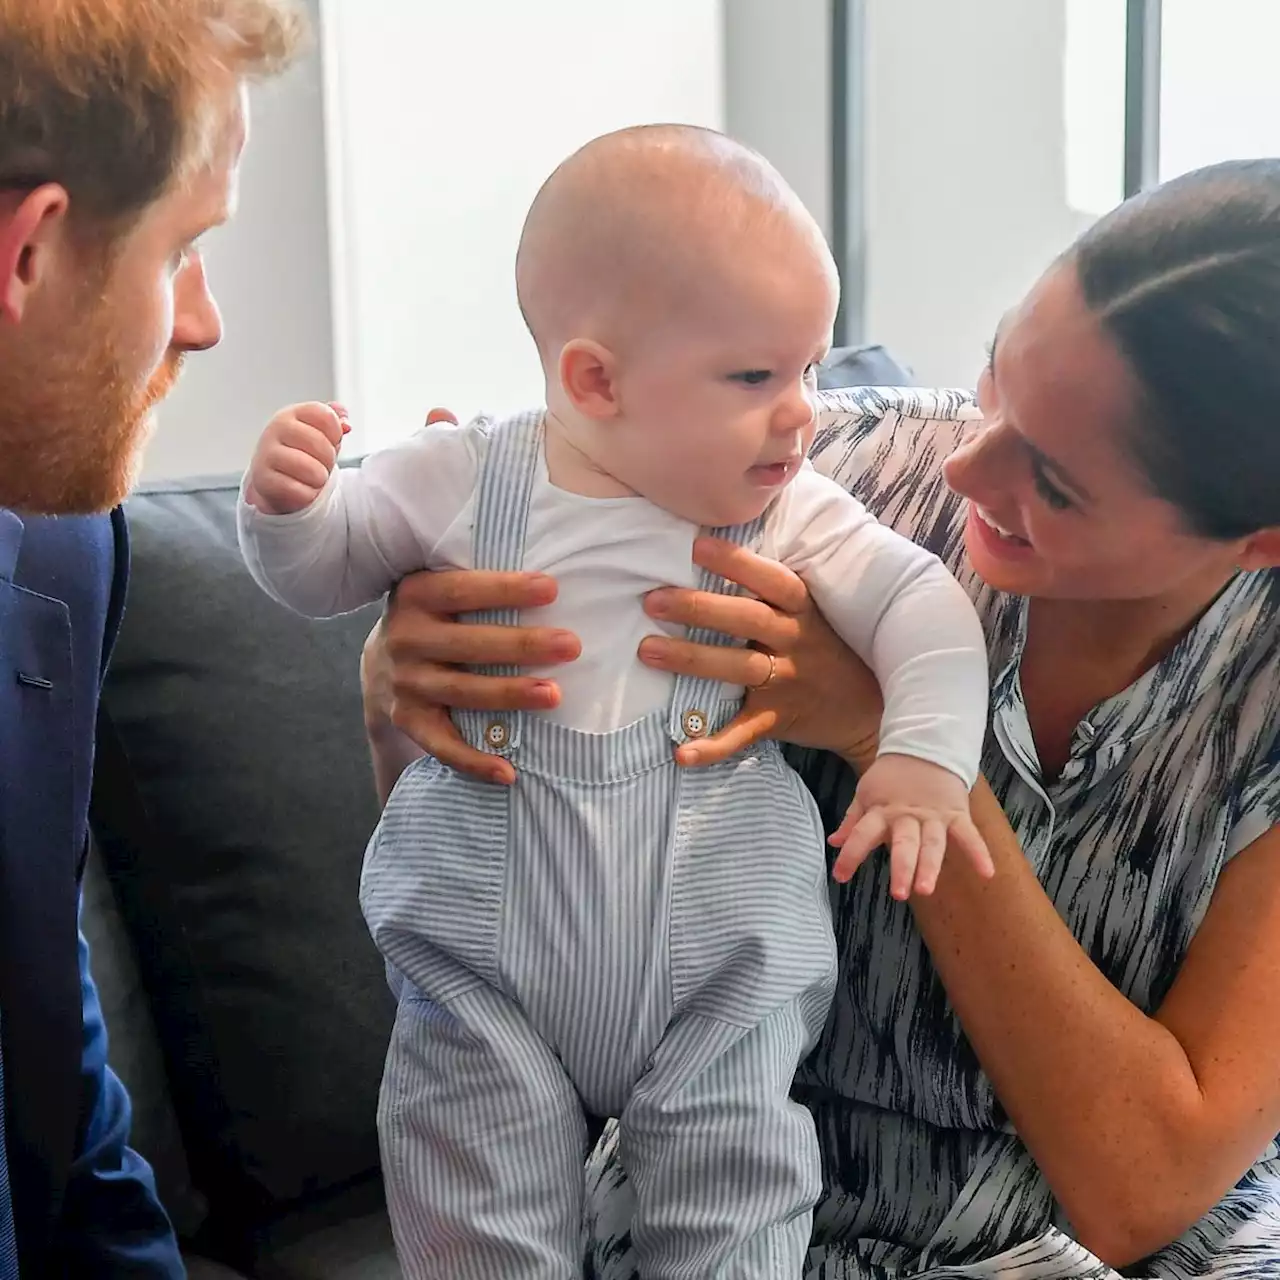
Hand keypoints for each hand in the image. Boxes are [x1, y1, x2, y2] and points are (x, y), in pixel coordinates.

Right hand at [244, 401, 349, 514]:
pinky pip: (300, 490)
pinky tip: (301, 488)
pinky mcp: (265, 480)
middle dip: (329, 459)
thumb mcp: (320, 432)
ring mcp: (267, 454)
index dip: (336, 433)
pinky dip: (308, 494)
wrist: (274, 479)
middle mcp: (276, 429)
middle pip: (320, 443)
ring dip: (320, 478)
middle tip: (321, 463)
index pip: (325, 416)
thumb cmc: (302, 453)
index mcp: (291, 414)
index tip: (331, 441)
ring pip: (311, 469)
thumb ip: (335, 420)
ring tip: (312, 477)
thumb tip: (345, 423)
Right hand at [362, 569, 581, 784]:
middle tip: (570, 645)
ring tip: (554, 695)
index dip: (506, 590)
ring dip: (510, 695)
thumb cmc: (438, 618)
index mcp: (416, 595)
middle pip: (469, 644)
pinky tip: (509, 771)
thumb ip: (481, 586)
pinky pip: (442, 745)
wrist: (381, 662)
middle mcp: (405, 638)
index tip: (552, 589)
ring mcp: (405, 683)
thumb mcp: (443, 591)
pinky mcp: (408, 720)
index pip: (463, 590)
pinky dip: (474, 761)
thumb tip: (552, 586)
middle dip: (523, 645)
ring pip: (463, 692)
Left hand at [636, 537, 884, 767]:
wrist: (869, 709)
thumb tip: (711, 551)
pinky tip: (681, 752)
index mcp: (803, 611)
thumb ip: (770, 593)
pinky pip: (743, 732)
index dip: (736, 562)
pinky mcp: (778, 719)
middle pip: (747, 619)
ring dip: (692, 660)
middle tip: (652, 600)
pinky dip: (713, 745)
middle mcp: (796, 642)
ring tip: (648, 651)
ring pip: (738, 668)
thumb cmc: (825, 649)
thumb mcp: (811, 614)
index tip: (696, 546)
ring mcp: (787, 682)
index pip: (772, 580)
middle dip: (699, 608)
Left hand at [829, 754, 993, 897]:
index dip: (850, 855)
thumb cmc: (892, 776)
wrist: (924, 746)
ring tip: (926, 890)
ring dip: (930, 866)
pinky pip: (969, 834)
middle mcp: (906, 816)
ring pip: (933, 844)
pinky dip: (979, 852)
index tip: (840, 877)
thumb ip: (853, 821)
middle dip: (902, 868)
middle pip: (904, 844)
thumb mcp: (866, 793)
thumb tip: (834, 842)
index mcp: (881, 810)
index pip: (862, 834)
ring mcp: (934, 816)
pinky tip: (987, 873)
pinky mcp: (956, 813)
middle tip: (898, 893)